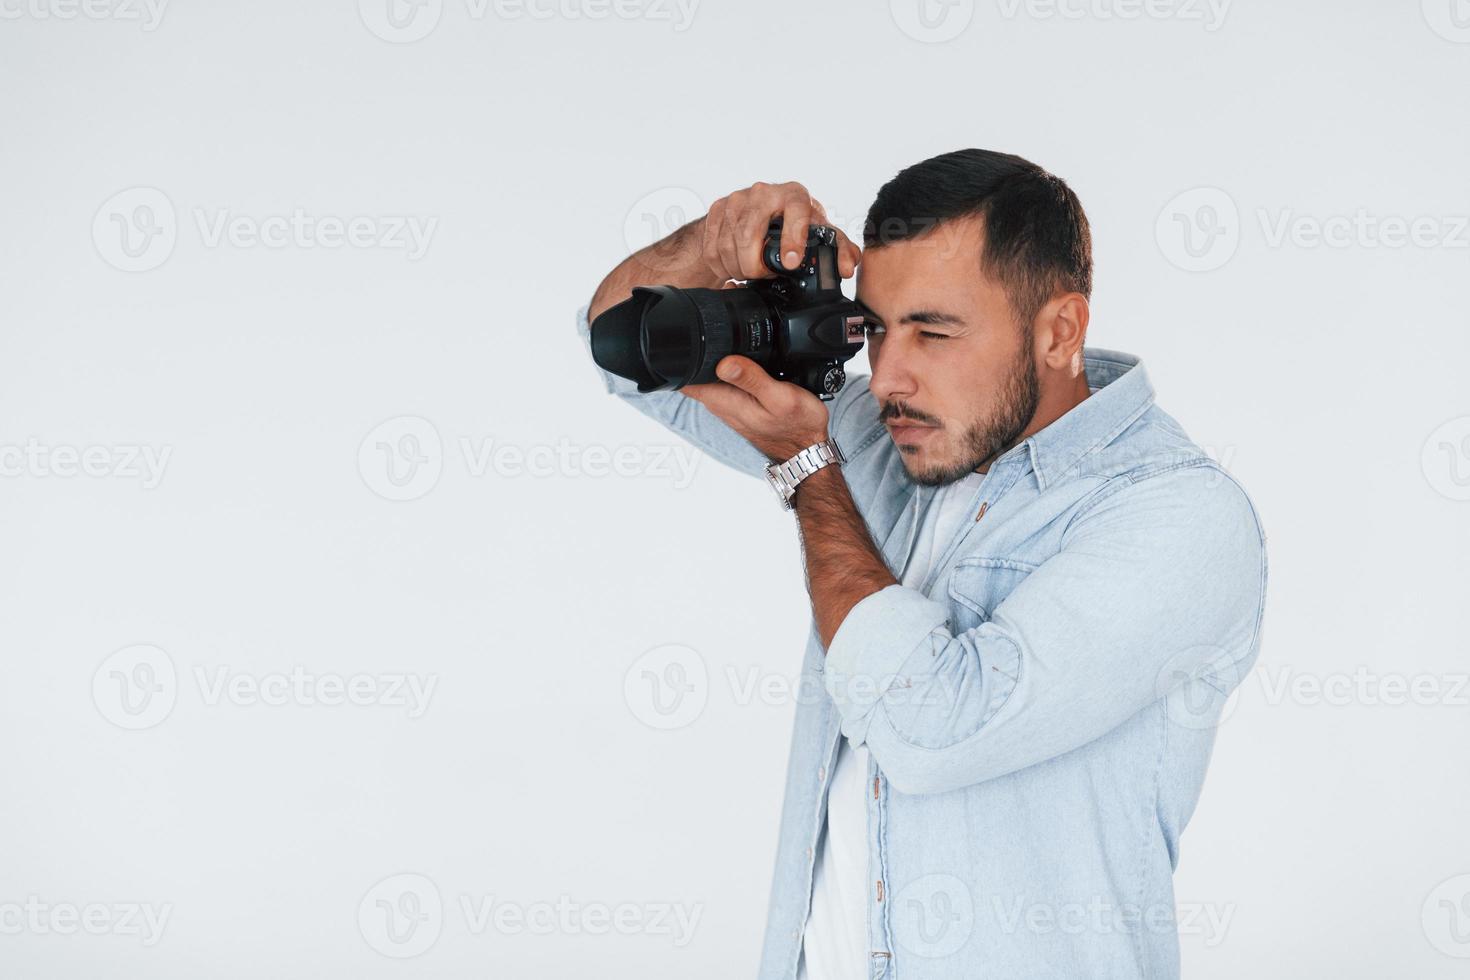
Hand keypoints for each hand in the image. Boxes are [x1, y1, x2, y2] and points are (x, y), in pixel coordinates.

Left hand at [681, 355, 830, 463]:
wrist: (806, 447)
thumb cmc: (796, 426)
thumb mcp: (780, 397)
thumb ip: (751, 378)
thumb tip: (724, 362)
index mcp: (724, 400)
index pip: (686, 379)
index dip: (687, 356)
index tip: (700, 341)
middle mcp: (720, 403)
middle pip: (696, 372)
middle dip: (704, 353)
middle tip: (732, 344)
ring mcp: (727, 404)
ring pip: (711, 375)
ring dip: (720, 361)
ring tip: (746, 356)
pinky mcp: (738, 404)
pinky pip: (726, 381)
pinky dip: (734, 371)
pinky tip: (752, 367)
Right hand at [701, 181, 861, 281]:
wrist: (757, 211)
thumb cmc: (792, 222)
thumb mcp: (816, 232)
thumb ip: (836, 248)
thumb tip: (847, 267)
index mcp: (794, 194)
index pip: (794, 210)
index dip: (792, 238)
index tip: (790, 263)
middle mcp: (764, 192)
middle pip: (749, 234)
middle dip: (754, 266)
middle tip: (762, 276)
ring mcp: (737, 199)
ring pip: (729, 244)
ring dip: (738, 268)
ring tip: (749, 273)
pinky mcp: (718, 209)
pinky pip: (712, 247)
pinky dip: (722, 265)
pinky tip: (734, 266)